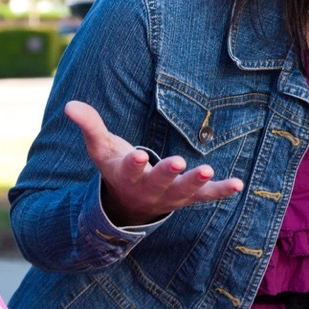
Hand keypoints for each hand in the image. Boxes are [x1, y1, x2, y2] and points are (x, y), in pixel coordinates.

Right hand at [65, 100, 243, 225]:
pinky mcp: (189, 197)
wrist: (130, 204)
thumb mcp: (101, 147)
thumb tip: (70, 104)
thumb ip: (89, 125)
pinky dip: (222, 191)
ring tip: (209, 170)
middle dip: (167, 172)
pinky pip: (207, 196)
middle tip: (178, 162)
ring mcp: (171, 195)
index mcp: (126, 176)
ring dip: (196, 182)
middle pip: (158, 182)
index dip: (133, 164)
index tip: (138, 156)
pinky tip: (238, 184)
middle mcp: (149, 189)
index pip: (128, 170)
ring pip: (184, 191)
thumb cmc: (116, 167)